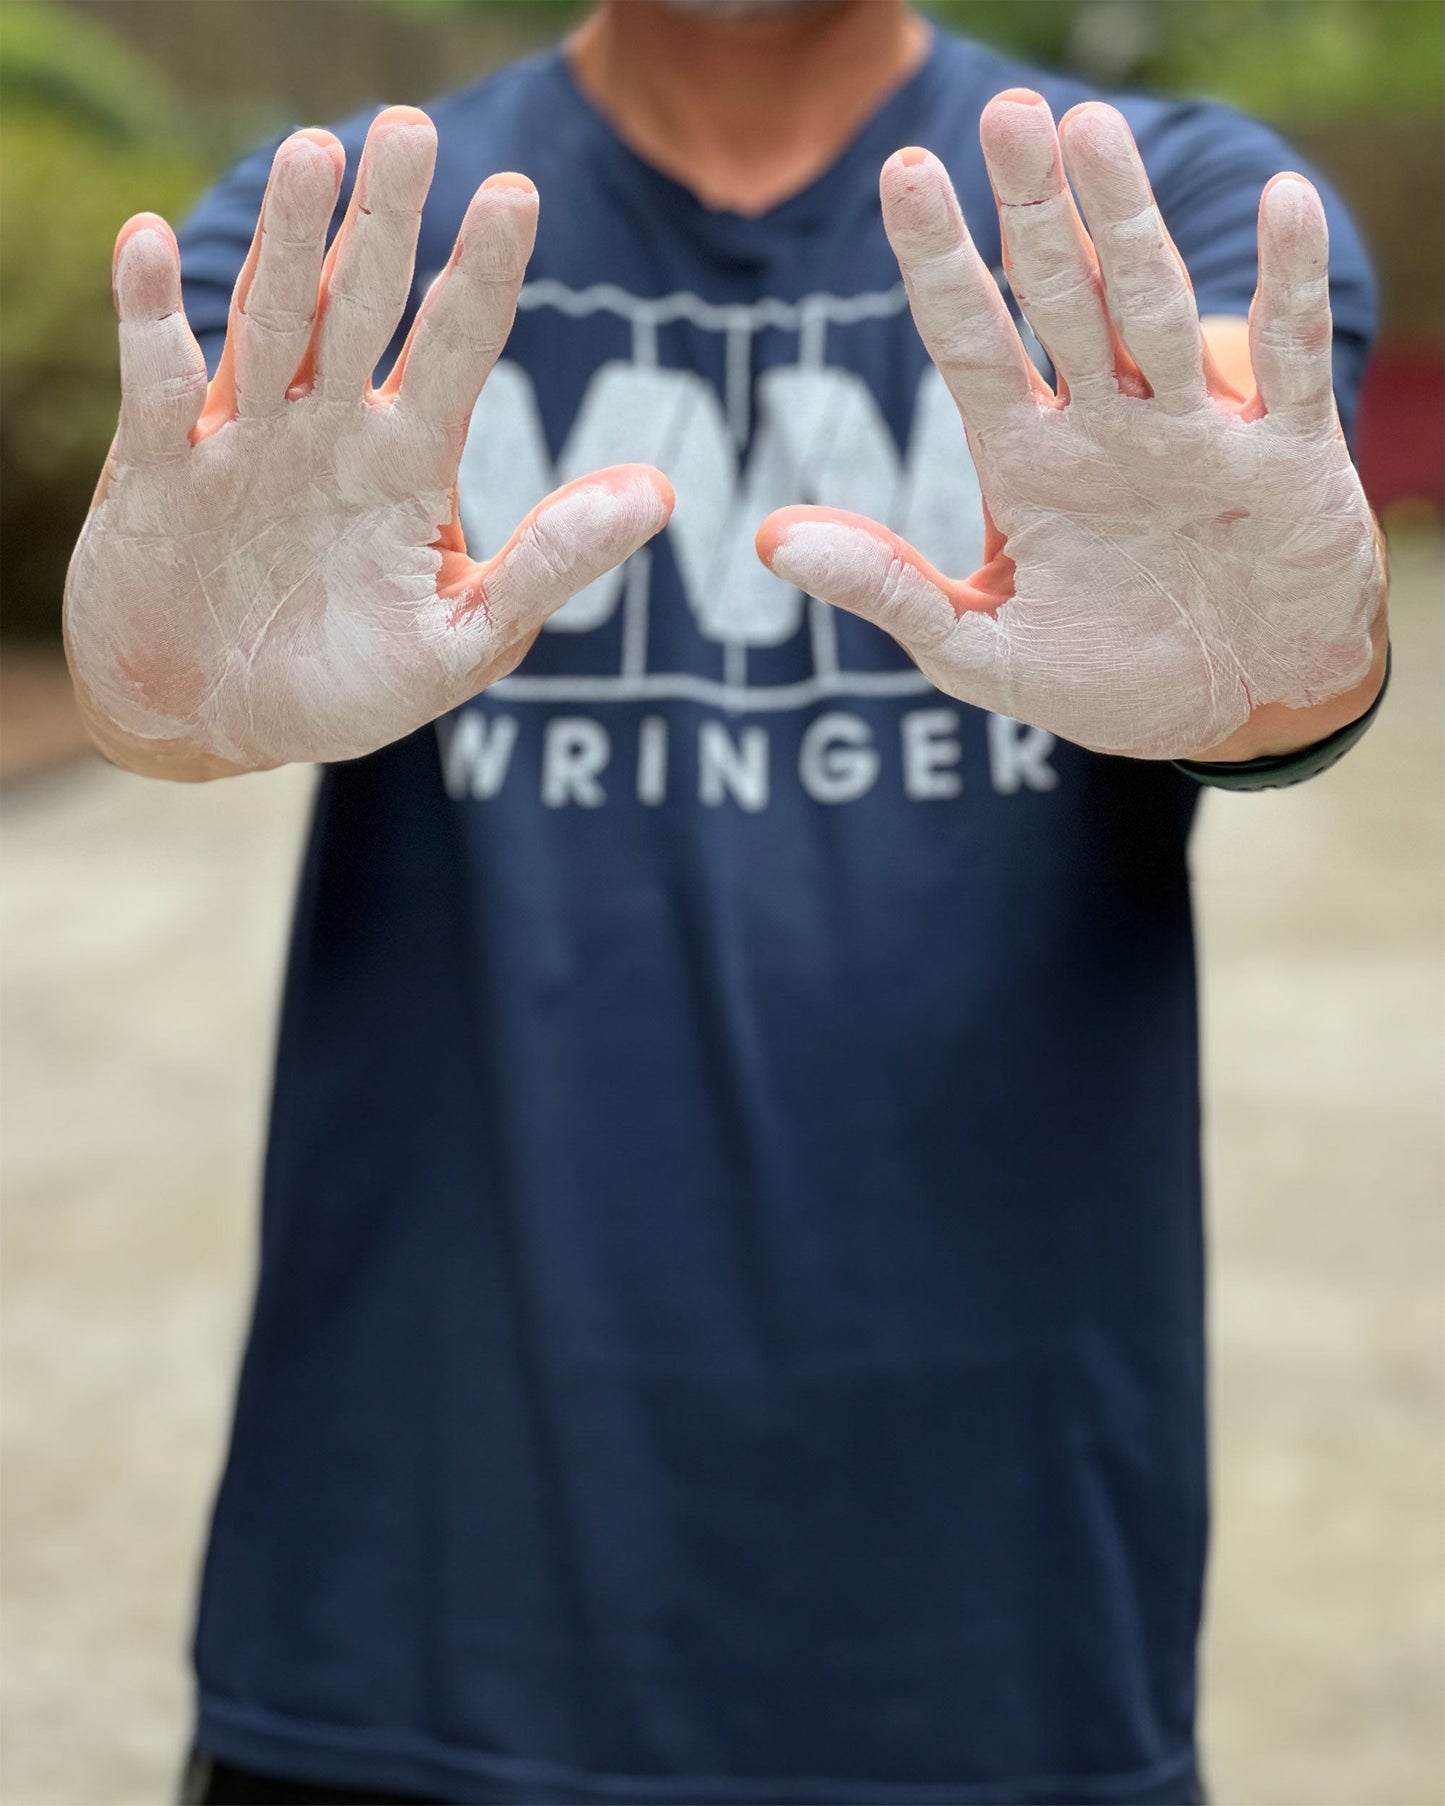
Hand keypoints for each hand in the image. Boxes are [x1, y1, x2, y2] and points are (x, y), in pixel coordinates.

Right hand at [65, 108, 672, 777]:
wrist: (214, 722)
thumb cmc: (345, 684)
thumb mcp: (464, 637)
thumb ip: (553, 563)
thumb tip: (661, 493)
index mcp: (408, 460)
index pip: (455, 344)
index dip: (483, 273)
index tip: (517, 195)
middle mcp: (330, 428)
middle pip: (362, 301)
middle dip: (386, 219)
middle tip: (410, 129)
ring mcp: (245, 436)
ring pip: (270, 315)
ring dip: (286, 240)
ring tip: (312, 154)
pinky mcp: (161, 462)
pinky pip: (157, 375)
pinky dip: (148, 311)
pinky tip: (150, 243)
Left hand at [757, 91, 1385, 761]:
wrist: (1235, 709)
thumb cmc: (1107, 676)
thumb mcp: (981, 650)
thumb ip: (888, 590)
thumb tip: (770, 538)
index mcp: (1029, 464)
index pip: (971, 341)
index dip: (939, 261)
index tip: (904, 171)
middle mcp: (1107, 428)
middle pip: (1061, 299)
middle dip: (1032, 212)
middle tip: (1008, 114)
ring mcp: (1195, 432)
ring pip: (1155, 309)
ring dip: (1127, 225)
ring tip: (1092, 131)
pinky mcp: (1287, 454)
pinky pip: (1290, 358)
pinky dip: (1288, 284)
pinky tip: (1281, 207)